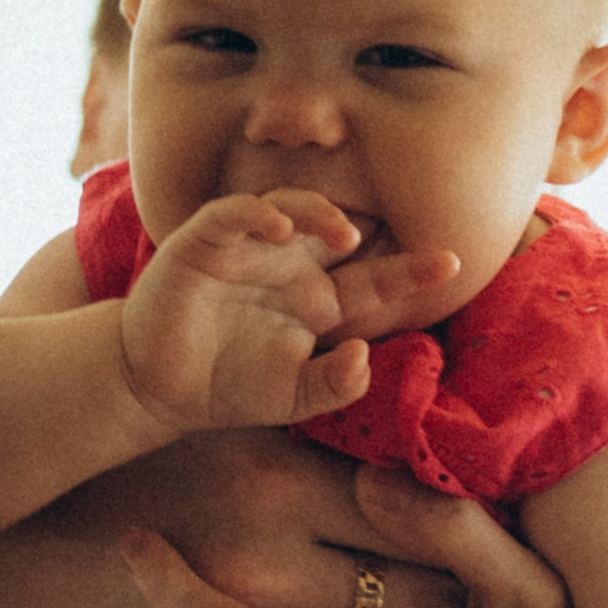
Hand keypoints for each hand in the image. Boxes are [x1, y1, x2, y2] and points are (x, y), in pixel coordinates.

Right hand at [119, 192, 457, 435]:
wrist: (156, 388)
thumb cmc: (229, 387)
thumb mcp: (293, 398)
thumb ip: (334, 385)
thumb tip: (363, 358)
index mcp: (318, 299)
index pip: (372, 279)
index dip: (410, 270)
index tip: (451, 263)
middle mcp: (290, 265)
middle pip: (338, 230)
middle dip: (369, 223)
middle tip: (390, 232)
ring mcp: (248, 249)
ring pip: (291, 208)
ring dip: (319, 213)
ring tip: (342, 233)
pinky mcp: (204, 243)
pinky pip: (232, 214)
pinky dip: (255, 214)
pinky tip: (278, 227)